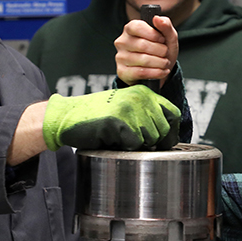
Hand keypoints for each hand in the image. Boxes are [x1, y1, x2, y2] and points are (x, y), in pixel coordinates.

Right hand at [41, 86, 179, 150]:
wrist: (68, 116)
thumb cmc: (96, 115)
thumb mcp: (126, 107)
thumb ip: (146, 115)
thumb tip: (170, 137)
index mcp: (144, 93)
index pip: (173, 114)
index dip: (172, 132)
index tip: (165, 142)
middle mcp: (140, 98)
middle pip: (163, 130)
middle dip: (152, 142)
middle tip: (132, 141)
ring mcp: (130, 109)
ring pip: (150, 139)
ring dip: (137, 145)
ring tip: (120, 137)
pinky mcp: (120, 121)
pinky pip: (134, 144)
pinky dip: (125, 147)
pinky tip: (113, 139)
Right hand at [115, 15, 177, 86]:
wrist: (159, 70)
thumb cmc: (161, 50)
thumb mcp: (168, 36)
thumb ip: (165, 25)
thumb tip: (157, 18)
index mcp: (130, 29)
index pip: (136, 27)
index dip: (152, 34)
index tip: (162, 39)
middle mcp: (122, 42)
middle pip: (142, 45)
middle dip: (160, 50)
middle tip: (166, 53)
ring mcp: (120, 57)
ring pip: (143, 60)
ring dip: (160, 63)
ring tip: (165, 63)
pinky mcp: (122, 72)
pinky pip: (140, 72)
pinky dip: (156, 73)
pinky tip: (163, 71)